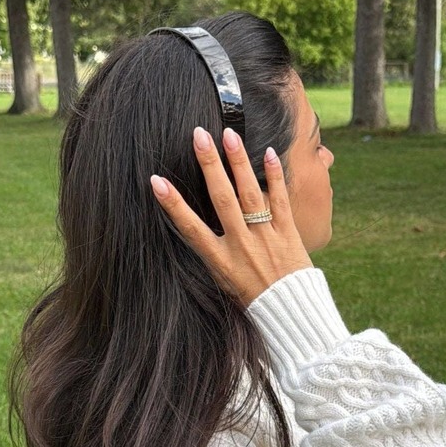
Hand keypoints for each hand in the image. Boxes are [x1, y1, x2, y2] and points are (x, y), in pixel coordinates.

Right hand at [150, 125, 312, 306]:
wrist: (290, 312)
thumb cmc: (253, 298)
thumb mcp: (225, 280)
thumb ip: (214, 252)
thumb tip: (196, 227)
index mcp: (221, 260)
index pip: (191, 228)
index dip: (173, 204)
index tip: (156, 181)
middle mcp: (240, 245)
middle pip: (222, 199)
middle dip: (209, 166)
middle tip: (199, 135)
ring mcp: (265, 237)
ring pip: (249, 194)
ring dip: (238, 162)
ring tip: (229, 134)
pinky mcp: (288, 233)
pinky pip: (279, 200)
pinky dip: (274, 176)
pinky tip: (268, 153)